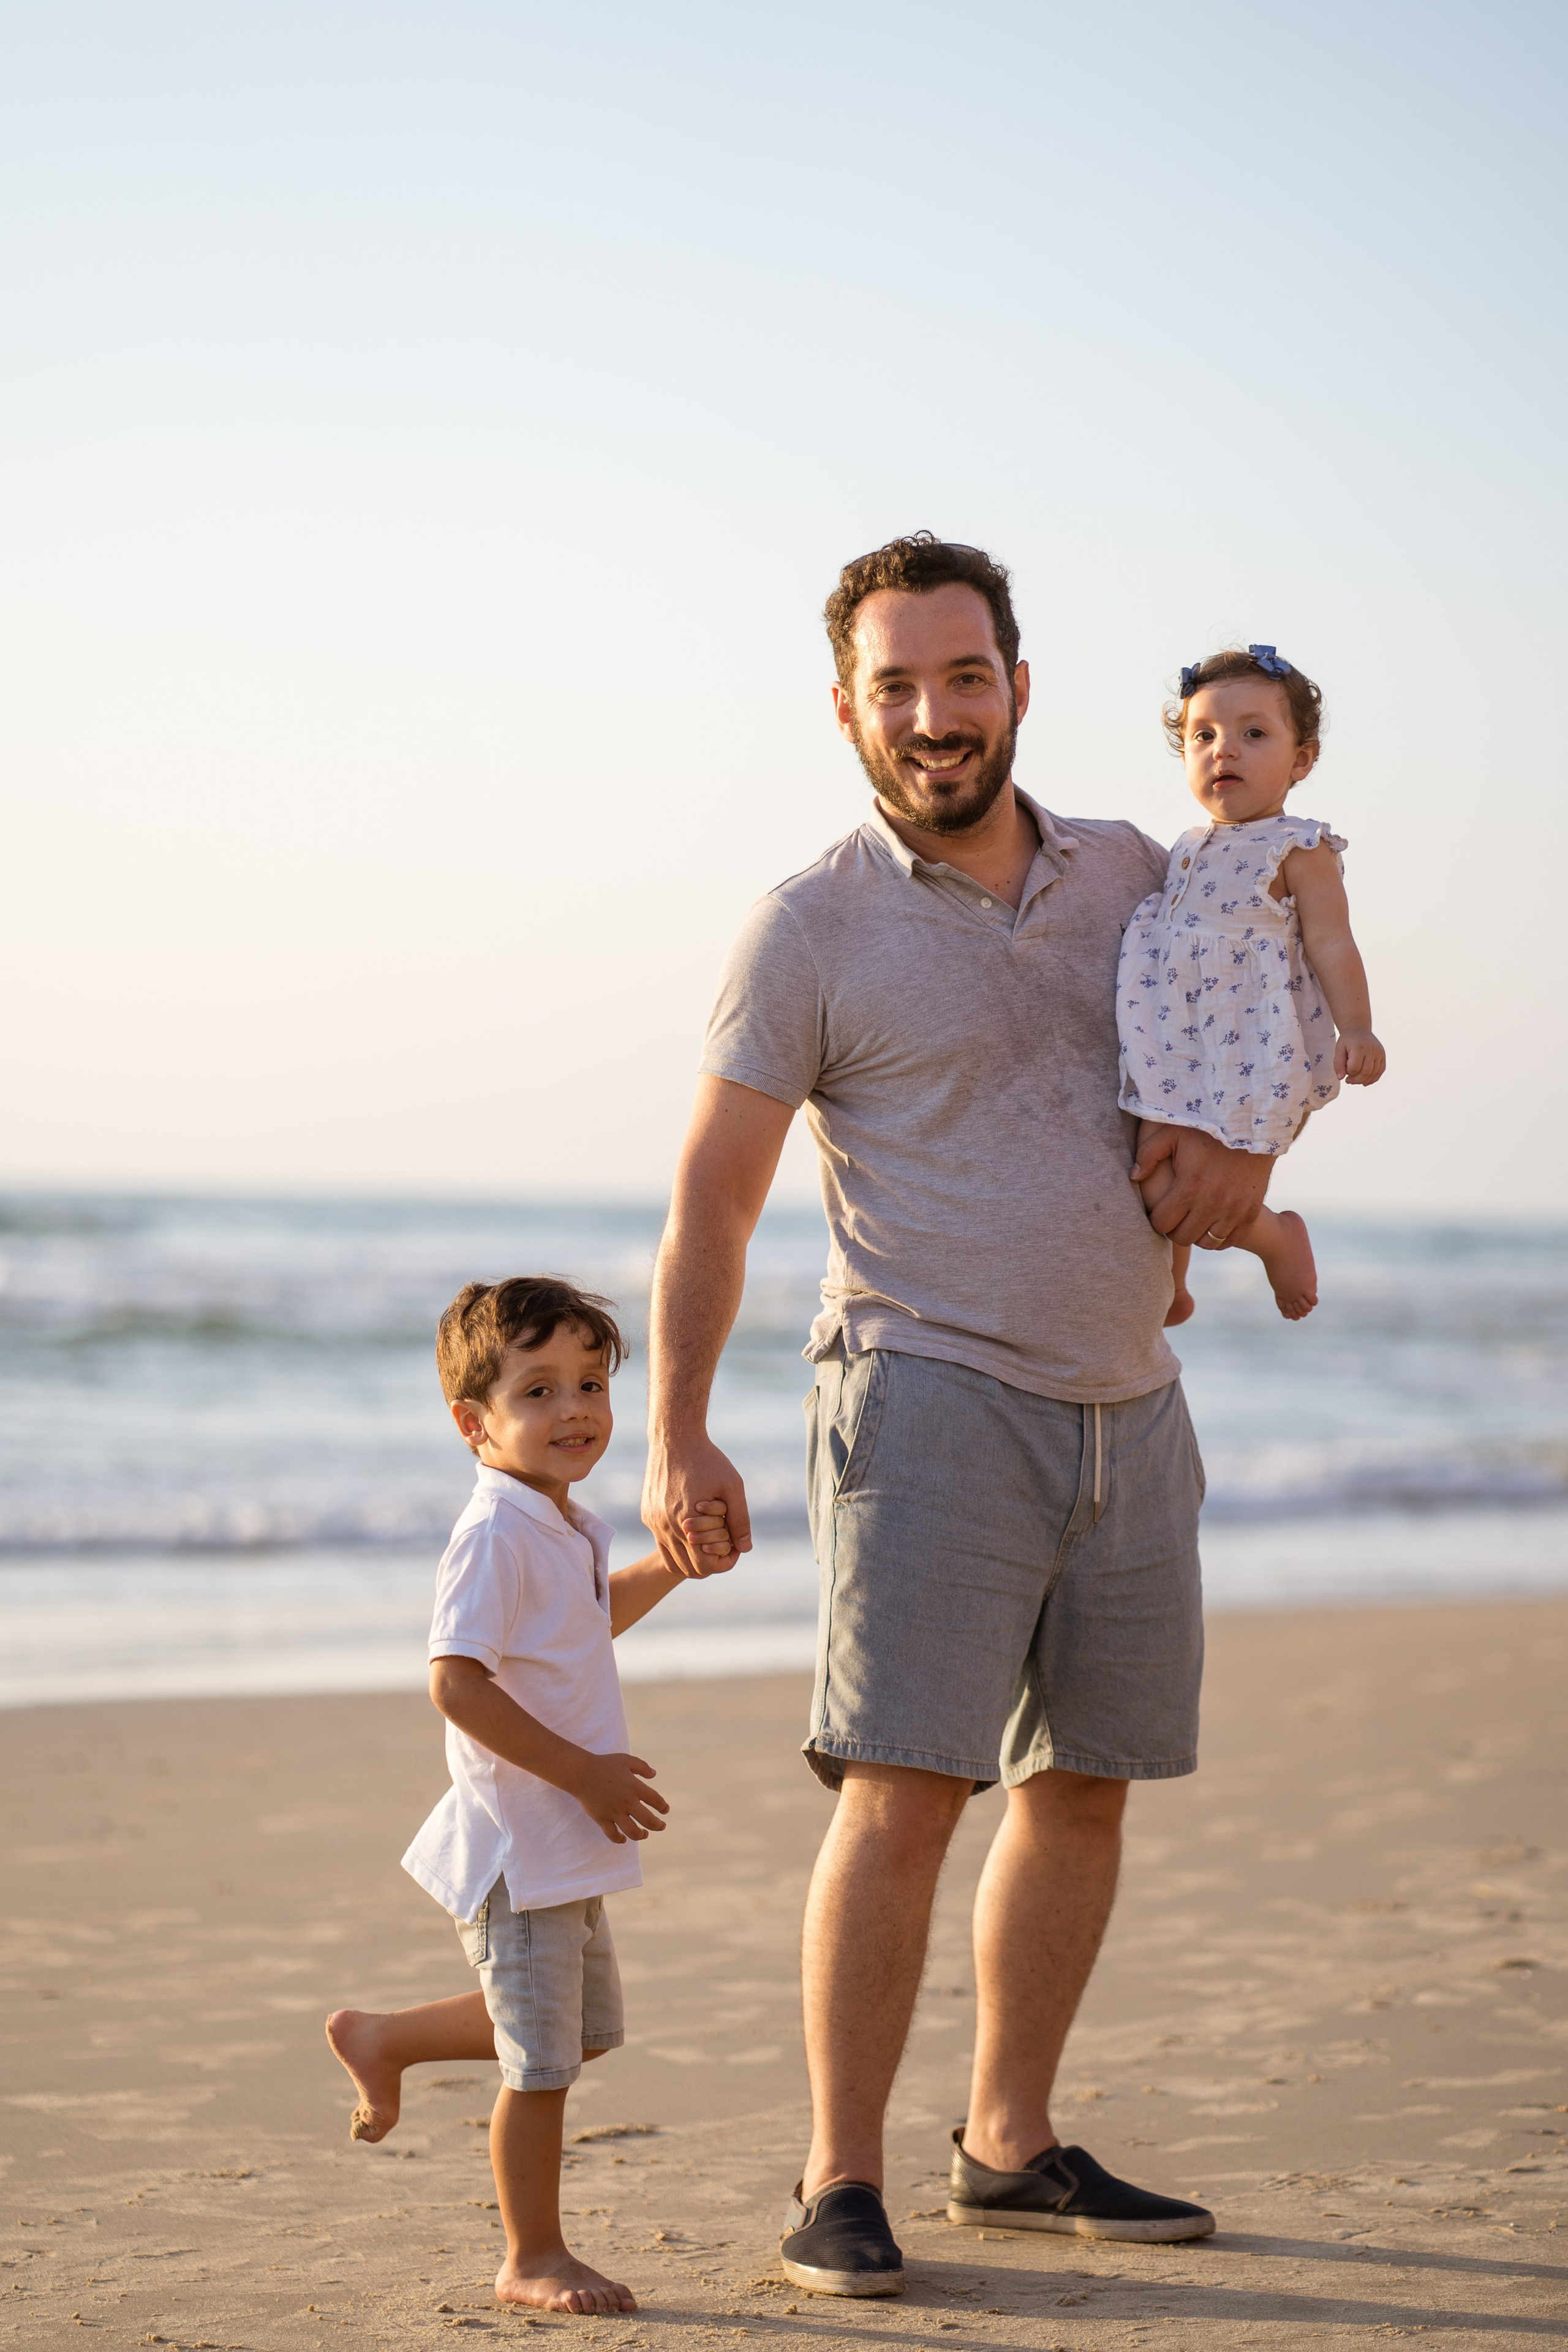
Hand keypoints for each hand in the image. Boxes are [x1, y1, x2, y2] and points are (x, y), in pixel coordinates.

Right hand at [566, 1750, 669, 1843]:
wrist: (581, 1772)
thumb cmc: (604, 1764)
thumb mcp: (626, 1760)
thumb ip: (642, 1766)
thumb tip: (654, 1774)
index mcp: (635, 1787)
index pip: (656, 1801)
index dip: (663, 1807)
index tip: (665, 1810)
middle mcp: (627, 1802)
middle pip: (649, 1821)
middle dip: (658, 1826)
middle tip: (661, 1826)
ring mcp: (615, 1812)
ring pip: (633, 1832)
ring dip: (641, 1835)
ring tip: (644, 1834)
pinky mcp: (602, 1819)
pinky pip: (613, 1835)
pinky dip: (620, 1839)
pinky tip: (624, 1839)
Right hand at [643, 1430, 751, 1577]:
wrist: (674, 1437)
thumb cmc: (707, 1459)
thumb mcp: (732, 1486)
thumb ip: (740, 1520)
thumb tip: (744, 1548)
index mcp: (685, 1523)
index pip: (704, 1566)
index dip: (723, 1563)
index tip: (734, 1548)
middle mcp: (664, 1527)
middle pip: (689, 1568)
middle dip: (710, 1562)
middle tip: (724, 1544)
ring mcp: (653, 1522)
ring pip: (672, 1560)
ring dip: (692, 1557)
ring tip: (711, 1540)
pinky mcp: (647, 1515)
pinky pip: (661, 1543)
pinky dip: (678, 1545)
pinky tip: (695, 1529)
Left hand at [1130, 1121, 1271, 1247]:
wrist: (1251, 1126)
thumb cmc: (1207, 1130)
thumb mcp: (1172, 1134)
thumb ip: (1148, 1154)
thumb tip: (1134, 1177)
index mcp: (1189, 1187)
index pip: (1162, 1224)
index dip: (1156, 1220)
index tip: (1159, 1212)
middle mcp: (1212, 1204)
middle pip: (1183, 1238)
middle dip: (1174, 1230)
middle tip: (1175, 1217)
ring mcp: (1234, 1210)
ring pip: (1208, 1243)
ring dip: (1197, 1234)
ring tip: (1194, 1220)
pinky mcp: (1251, 1212)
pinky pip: (1231, 1240)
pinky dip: (1220, 1237)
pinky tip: (1213, 1222)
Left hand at [1335, 1029, 1385, 1084]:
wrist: (1358, 1030)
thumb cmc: (1347, 1041)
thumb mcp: (1339, 1049)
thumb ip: (1338, 1064)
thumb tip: (1340, 1078)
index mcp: (1359, 1047)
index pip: (1354, 1068)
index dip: (1348, 1073)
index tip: (1344, 1071)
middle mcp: (1371, 1050)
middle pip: (1365, 1072)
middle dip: (1355, 1080)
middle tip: (1348, 1081)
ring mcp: (1379, 1053)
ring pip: (1373, 1073)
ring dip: (1363, 1080)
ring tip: (1355, 1080)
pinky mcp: (1382, 1055)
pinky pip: (1381, 1070)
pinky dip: (1373, 1078)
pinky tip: (1365, 1082)